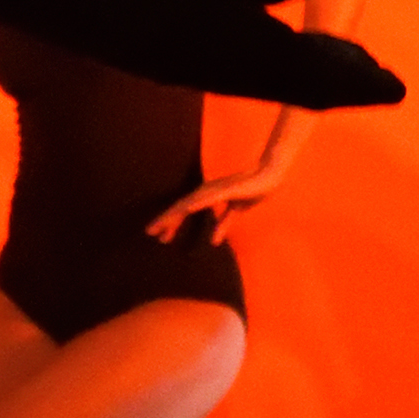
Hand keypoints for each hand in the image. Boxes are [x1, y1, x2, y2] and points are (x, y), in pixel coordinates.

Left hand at [142, 162, 288, 245]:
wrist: (269, 176)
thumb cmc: (251, 190)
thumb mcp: (235, 211)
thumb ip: (223, 224)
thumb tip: (213, 242)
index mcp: (207, 196)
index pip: (185, 211)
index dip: (172, 224)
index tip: (161, 238)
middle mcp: (206, 191)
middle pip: (181, 207)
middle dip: (165, 220)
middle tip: (149, 233)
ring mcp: (215, 189)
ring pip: (190, 203)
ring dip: (175, 214)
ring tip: (162, 225)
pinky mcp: (226, 189)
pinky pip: (209, 198)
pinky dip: (197, 204)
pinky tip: (188, 209)